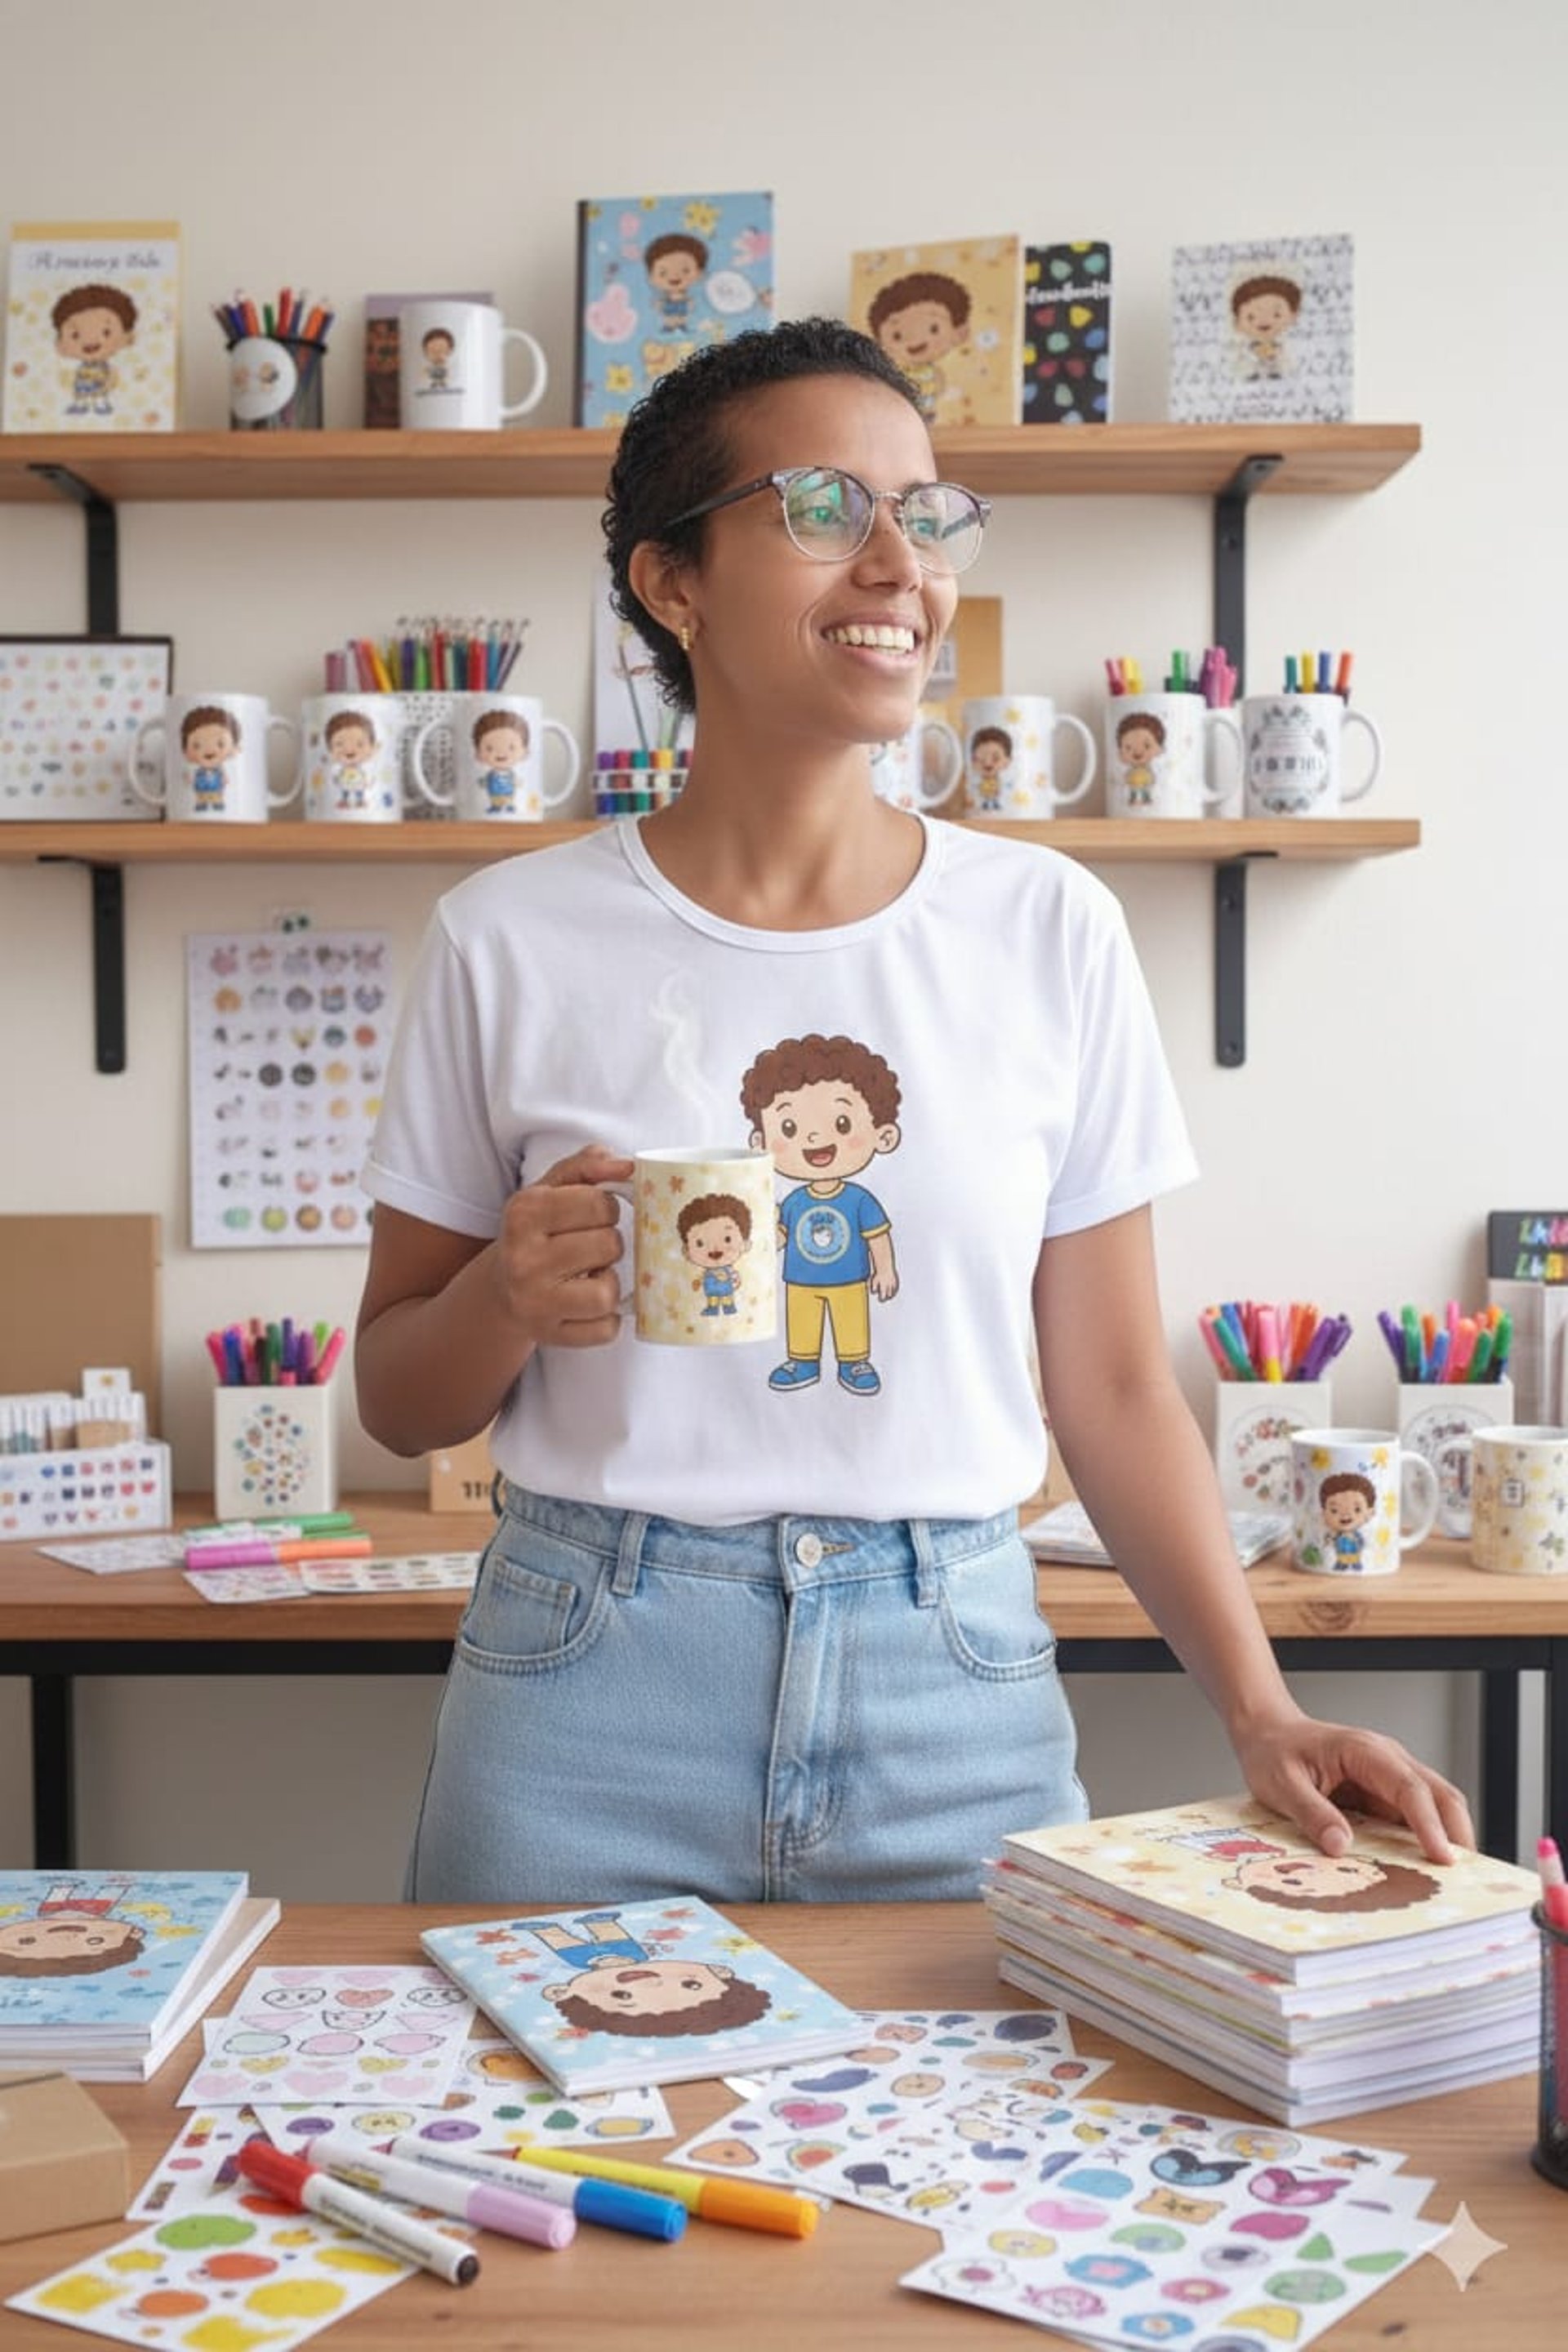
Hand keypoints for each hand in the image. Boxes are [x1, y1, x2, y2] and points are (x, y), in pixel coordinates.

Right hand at [491, 1144, 633, 1350]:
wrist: (500, 1289)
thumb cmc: (537, 1232)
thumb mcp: (551, 1189)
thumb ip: (587, 1166)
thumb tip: (626, 1166)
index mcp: (523, 1212)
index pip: (599, 1203)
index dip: (607, 1208)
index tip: (594, 1215)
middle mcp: (522, 1258)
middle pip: (609, 1245)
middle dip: (610, 1244)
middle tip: (591, 1247)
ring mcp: (534, 1301)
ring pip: (608, 1292)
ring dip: (610, 1282)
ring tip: (591, 1275)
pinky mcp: (548, 1335)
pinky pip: (606, 1330)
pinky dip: (607, 1319)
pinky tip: (588, 1305)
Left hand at [1231, 1709, 1475, 1863]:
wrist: (1268, 1732)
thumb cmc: (1273, 1751)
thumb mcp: (1281, 1784)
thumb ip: (1311, 1813)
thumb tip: (1340, 1847)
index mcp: (1365, 1751)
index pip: (1410, 1788)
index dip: (1429, 1825)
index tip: (1442, 1858)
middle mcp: (1387, 1760)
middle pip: (1441, 1795)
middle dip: (1456, 1835)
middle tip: (1462, 1879)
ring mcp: (1390, 1776)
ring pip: (1436, 1806)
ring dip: (1446, 1839)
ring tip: (1448, 1881)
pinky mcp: (1385, 1794)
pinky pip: (1414, 1818)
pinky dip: (1424, 1841)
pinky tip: (1420, 1869)